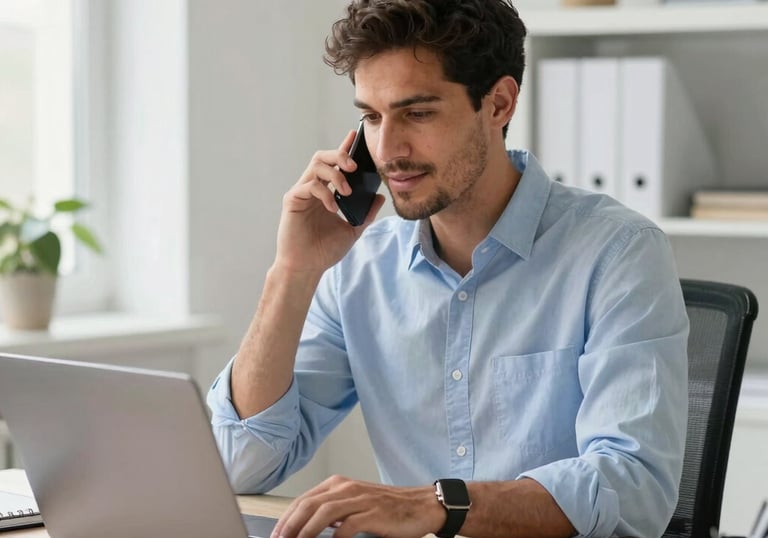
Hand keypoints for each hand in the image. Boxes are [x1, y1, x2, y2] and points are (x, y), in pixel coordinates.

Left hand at [271, 475, 444, 537]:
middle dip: (289, 526)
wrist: (421, 506)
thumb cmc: (387, 509)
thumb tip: (306, 528)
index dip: (286, 519)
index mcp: (338, 485)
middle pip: (308, 505)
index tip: (276, 536)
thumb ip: (333, 513)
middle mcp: (346, 488)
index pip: (303, 500)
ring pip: (323, 513)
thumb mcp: (355, 504)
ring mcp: (360, 499)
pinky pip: (348, 526)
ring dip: (305, 531)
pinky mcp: (373, 513)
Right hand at [274, 130, 385, 276]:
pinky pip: (309, 186)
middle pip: (323, 157)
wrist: (307, 268)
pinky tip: (333, 208)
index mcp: (325, 192)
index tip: (356, 135)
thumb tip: (380, 197)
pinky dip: (324, 193)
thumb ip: (366, 214)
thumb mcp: (353, 230)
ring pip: (315, 166)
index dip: (344, 148)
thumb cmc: (324, 250)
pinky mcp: (292, 200)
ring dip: (335, 174)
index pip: (335, 164)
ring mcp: (301, 193)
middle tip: (355, 166)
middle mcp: (312, 188)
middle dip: (340, 155)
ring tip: (346, 191)